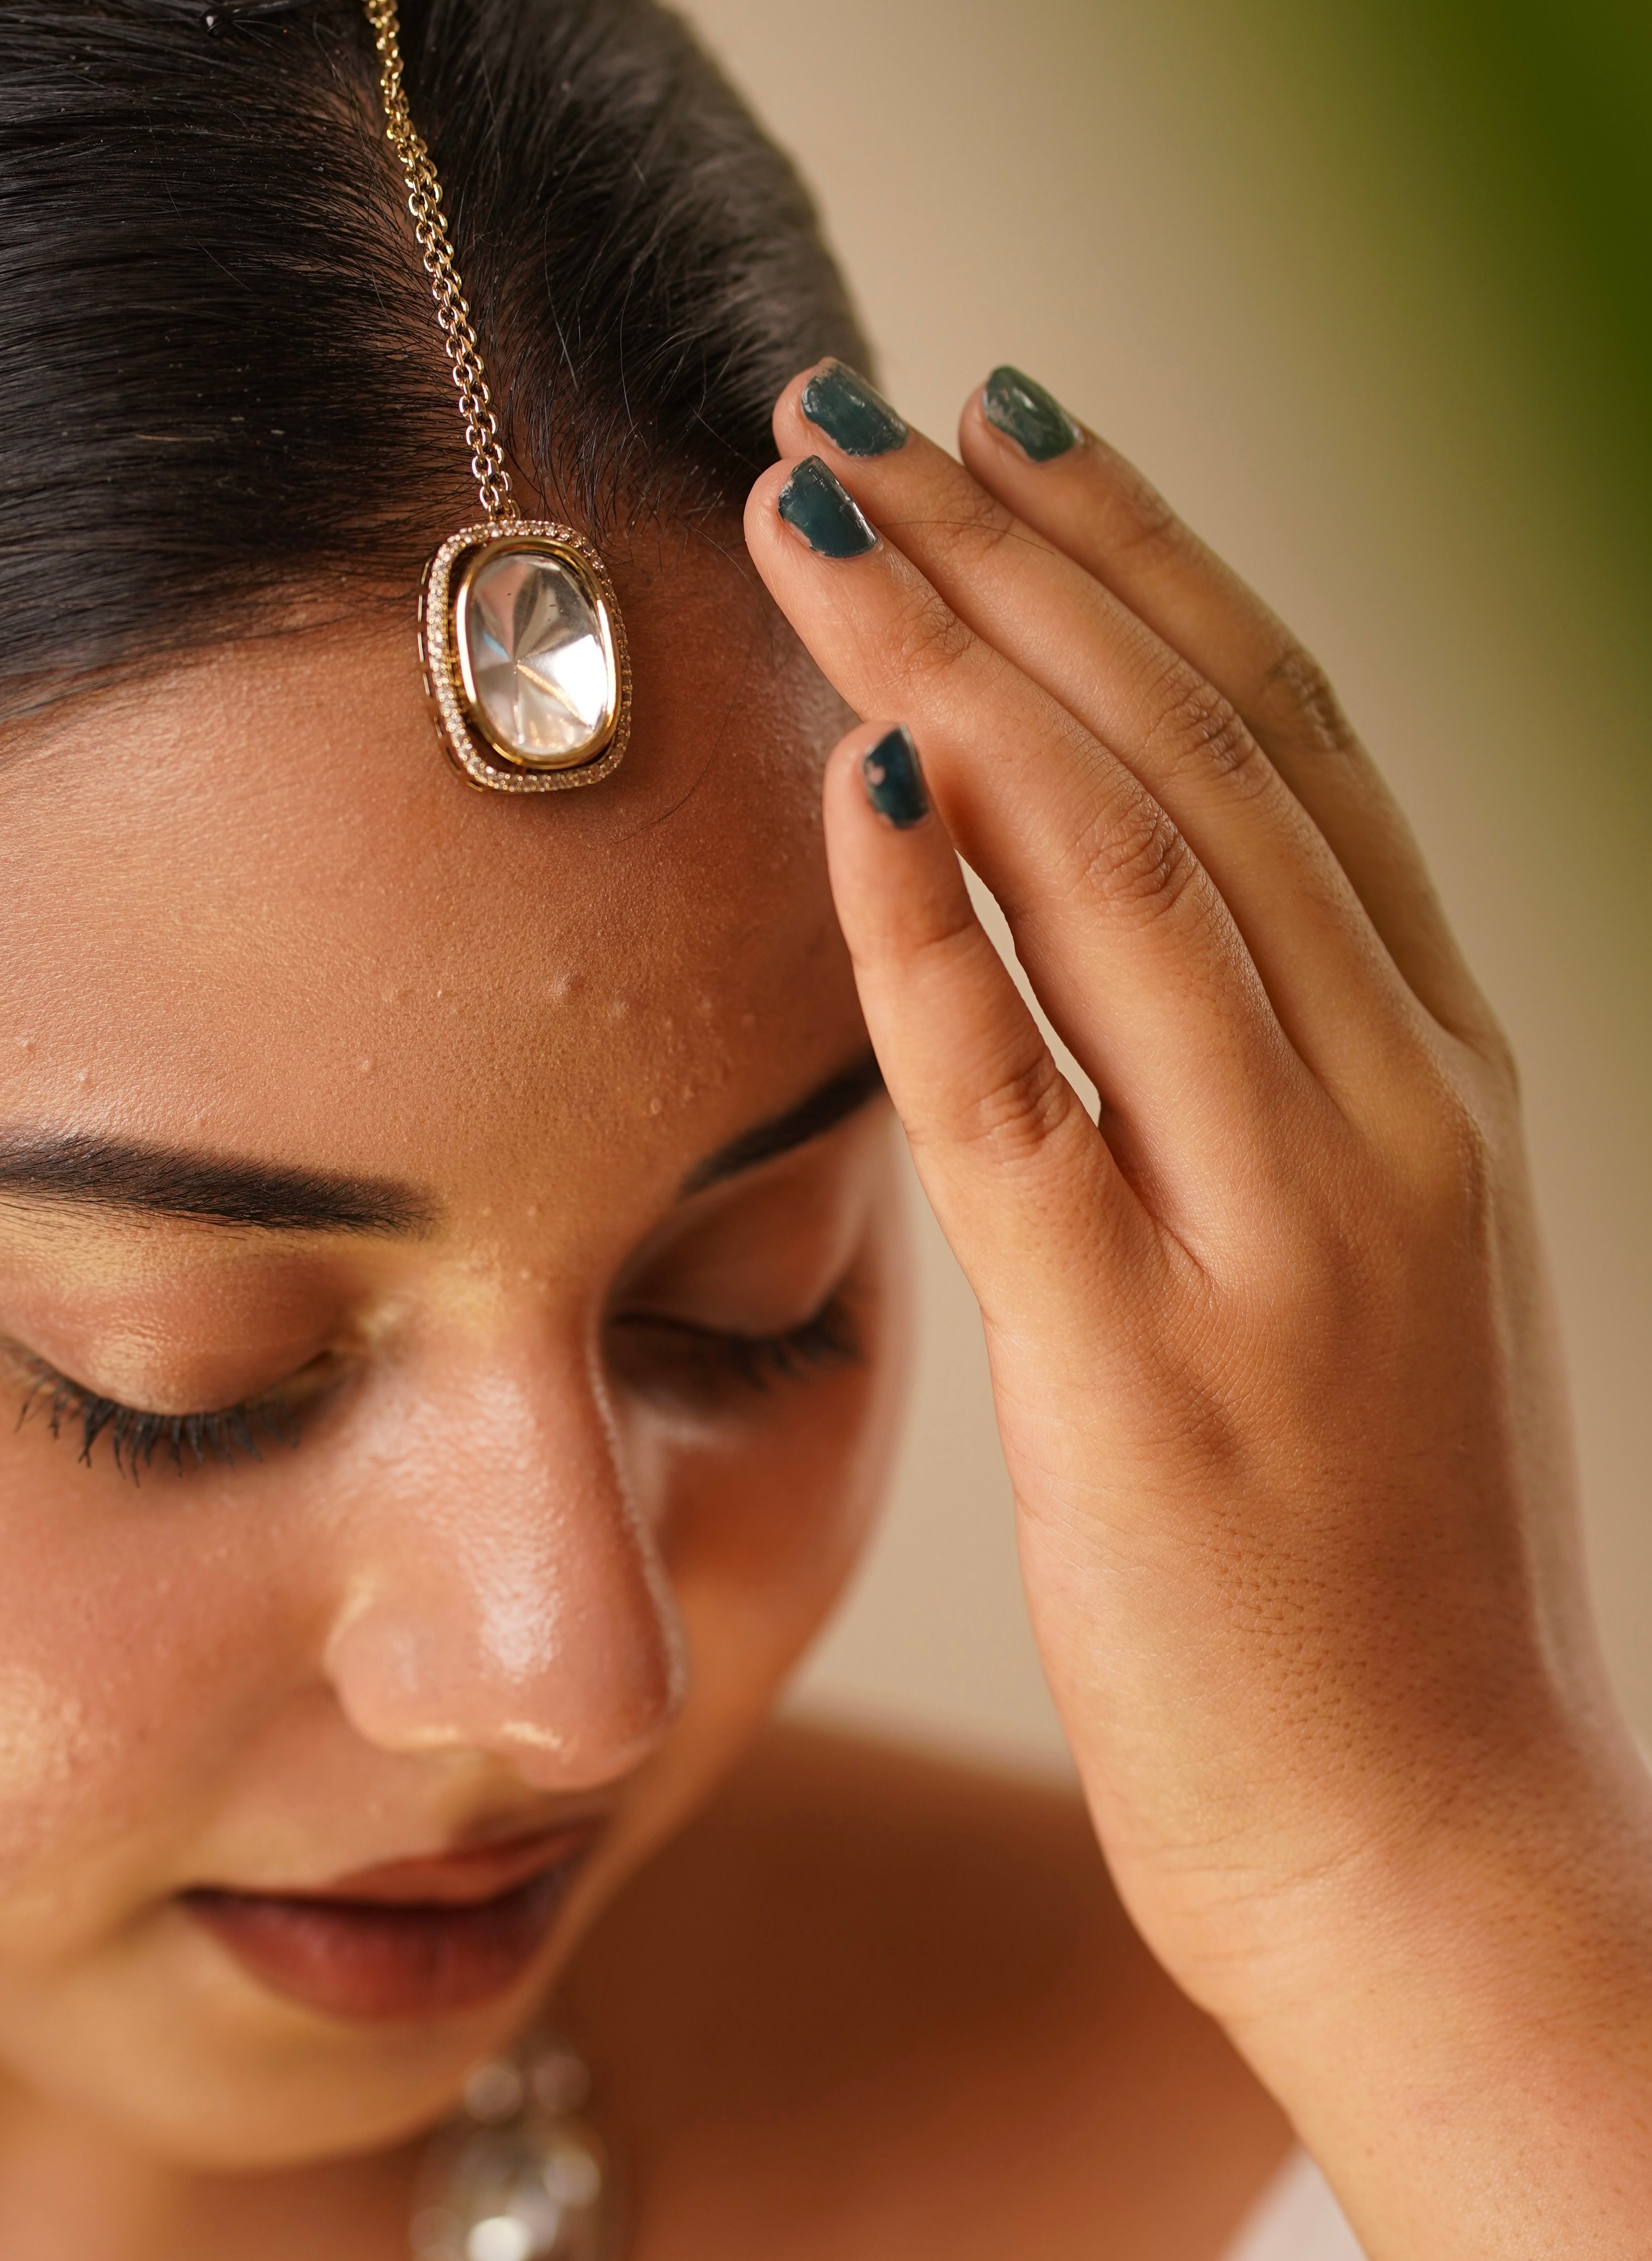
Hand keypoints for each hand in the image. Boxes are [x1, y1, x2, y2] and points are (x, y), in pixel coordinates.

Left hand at [746, 363, 1651, 2260]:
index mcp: (1431, 1077)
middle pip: (1190, 755)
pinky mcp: (1154, 1377)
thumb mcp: (1359, 1269)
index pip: (1280, 741)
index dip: (1139, 558)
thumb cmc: (1374, 1565)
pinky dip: (934, 934)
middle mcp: (1384, 1113)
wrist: (1439, 1842)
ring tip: (820, 523)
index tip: (1002, 433)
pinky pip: (1026, 1104)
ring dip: (960, 674)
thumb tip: (1086, 921)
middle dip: (1019, 559)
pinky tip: (848, 786)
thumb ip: (1258, 1090)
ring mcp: (1284, 1238)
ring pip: (1121, 875)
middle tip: (859, 418)